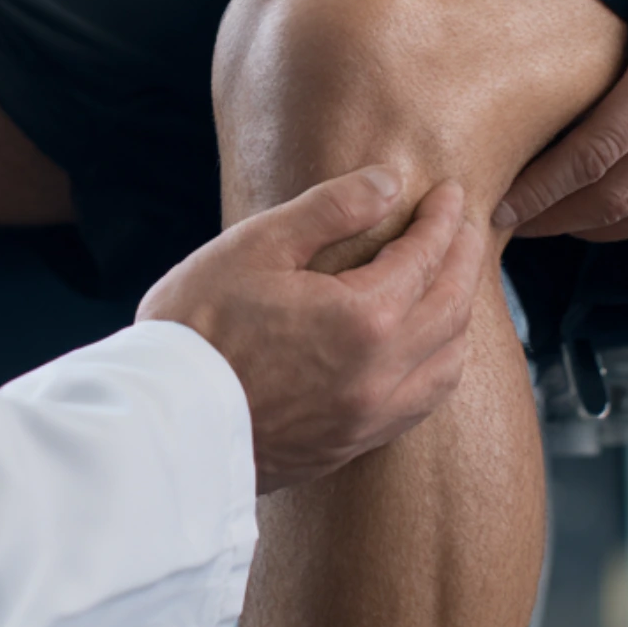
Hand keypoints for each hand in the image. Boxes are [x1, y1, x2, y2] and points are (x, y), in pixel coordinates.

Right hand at [139, 170, 479, 494]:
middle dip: (465, 261)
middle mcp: (380, 373)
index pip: (425, 258)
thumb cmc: (196, 328)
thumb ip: (329, 210)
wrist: (161, 426)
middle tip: (466, 227)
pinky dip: (440, 367)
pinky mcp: (351, 444)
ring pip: (448, 365)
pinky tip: (427, 351)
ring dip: (461, 319)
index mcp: (362, 318)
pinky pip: (422, 403)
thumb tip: (388, 183)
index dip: (443, 220)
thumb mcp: (255, 247)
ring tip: (455, 285)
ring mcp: (369, 417)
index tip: (449, 194)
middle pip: (451, 310)